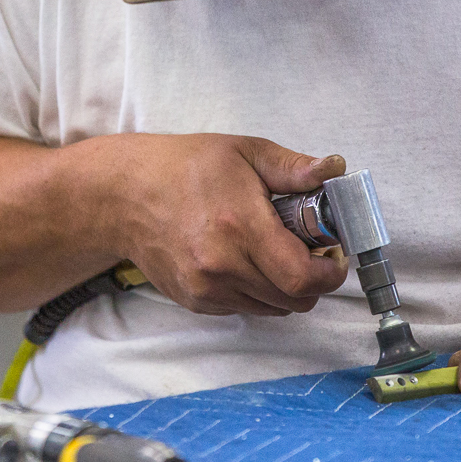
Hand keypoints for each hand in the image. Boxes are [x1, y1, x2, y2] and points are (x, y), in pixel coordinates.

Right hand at [84, 133, 350, 316]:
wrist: (125, 194)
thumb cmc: (186, 167)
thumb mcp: (245, 152)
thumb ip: (293, 168)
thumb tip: (335, 169)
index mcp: (240, 226)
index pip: (303, 277)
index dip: (329, 272)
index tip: (333, 254)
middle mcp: (222, 265)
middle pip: (294, 299)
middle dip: (312, 279)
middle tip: (309, 250)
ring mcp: (206, 288)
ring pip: (273, 309)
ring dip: (285, 287)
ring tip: (274, 251)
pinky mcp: (196, 301)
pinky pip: (246, 308)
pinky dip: (257, 291)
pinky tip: (245, 260)